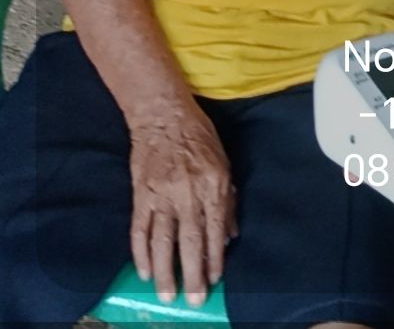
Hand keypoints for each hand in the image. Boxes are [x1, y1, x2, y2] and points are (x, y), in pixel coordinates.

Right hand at [128, 104, 236, 305]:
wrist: (163, 115)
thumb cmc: (198, 137)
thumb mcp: (223, 163)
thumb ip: (227, 199)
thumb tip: (230, 235)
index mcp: (213, 183)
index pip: (215, 229)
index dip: (215, 258)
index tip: (214, 280)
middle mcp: (188, 192)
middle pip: (190, 241)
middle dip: (192, 273)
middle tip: (192, 300)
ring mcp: (162, 194)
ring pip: (162, 241)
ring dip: (164, 271)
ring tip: (167, 294)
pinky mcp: (141, 194)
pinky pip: (139, 230)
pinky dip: (140, 253)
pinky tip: (143, 271)